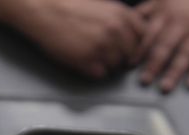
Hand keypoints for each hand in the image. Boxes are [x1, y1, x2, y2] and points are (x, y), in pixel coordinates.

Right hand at [6, 0, 146, 78]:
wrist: (45, 10)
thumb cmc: (70, 6)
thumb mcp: (104, 5)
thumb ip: (121, 18)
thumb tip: (131, 35)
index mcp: (122, 15)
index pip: (143, 38)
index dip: (136, 46)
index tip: (128, 49)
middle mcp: (116, 31)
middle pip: (131, 55)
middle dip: (121, 58)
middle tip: (107, 56)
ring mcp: (102, 47)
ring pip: (115, 67)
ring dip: (106, 65)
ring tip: (91, 56)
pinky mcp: (87, 60)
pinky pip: (99, 74)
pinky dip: (93, 71)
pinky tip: (83, 61)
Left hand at [134, 0, 188, 90]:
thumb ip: (147, 11)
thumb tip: (127, 20)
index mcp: (167, 15)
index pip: (150, 35)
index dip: (139, 51)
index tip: (130, 65)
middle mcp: (182, 25)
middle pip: (165, 48)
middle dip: (153, 66)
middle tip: (144, 81)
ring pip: (184, 56)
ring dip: (174, 73)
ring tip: (165, 87)